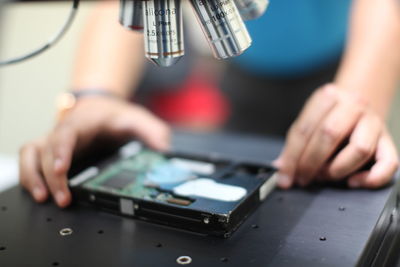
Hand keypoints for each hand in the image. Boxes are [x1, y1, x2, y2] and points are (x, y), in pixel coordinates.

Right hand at [19, 97, 169, 207]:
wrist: (99, 106)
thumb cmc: (113, 114)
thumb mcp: (135, 117)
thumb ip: (151, 130)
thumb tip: (164, 147)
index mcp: (83, 123)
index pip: (66, 134)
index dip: (61, 151)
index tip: (61, 169)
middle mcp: (64, 132)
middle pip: (46, 150)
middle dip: (51, 176)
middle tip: (63, 199)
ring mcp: (55, 142)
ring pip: (31, 155)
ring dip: (33, 176)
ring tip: (43, 198)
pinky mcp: (52, 152)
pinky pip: (31, 160)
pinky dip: (30, 175)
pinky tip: (39, 192)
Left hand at [275, 84, 398, 188]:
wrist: (358, 106)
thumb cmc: (329, 118)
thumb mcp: (309, 124)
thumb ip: (294, 146)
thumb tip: (281, 168)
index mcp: (328, 96)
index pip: (304, 129)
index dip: (292, 157)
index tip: (285, 177)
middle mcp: (353, 105)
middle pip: (329, 134)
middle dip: (311, 163)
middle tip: (303, 178)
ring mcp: (374, 122)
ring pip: (360, 148)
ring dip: (338, 169)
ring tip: (325, 175)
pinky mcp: (389, 140)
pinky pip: (388, 163)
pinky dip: (370, 178)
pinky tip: (353, 182)